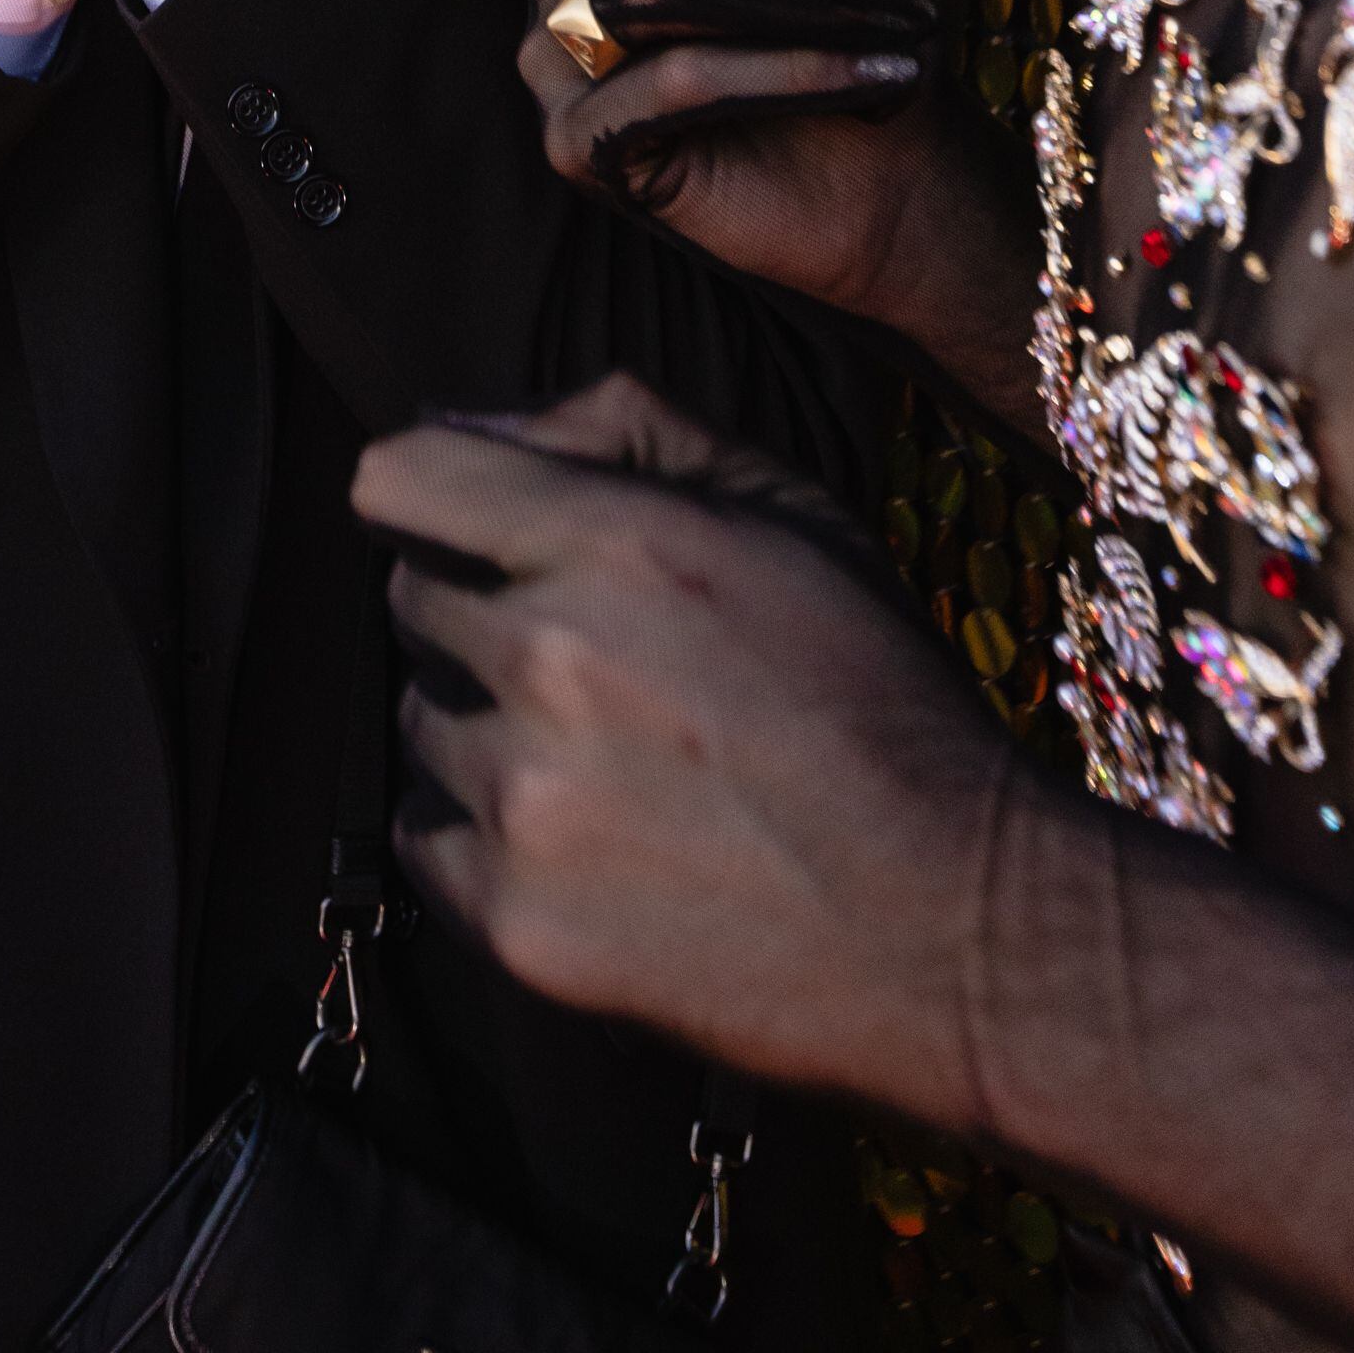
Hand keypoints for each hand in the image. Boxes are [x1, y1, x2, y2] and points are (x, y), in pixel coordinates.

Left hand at [353, 374, 1014, 1117]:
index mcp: (617, 541)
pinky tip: (583, 843)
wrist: (954, 928)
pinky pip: (425, 839)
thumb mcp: (791, 513)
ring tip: (603, 763)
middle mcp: (551, 659)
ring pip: (420, 720)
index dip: (432, 494)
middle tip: (587, 663)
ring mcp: (525, 801)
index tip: (470, 528)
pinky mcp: (513, 923)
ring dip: (483, 727)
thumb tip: (475, 425)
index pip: (399, 477)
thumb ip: (625, 431)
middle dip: (480, 613)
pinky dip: (480, 837)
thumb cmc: (877, 700)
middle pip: (409, 599)